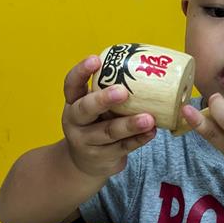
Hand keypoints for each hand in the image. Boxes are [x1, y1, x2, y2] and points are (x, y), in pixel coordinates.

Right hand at [61, 56, 156, 177]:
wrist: (85, 162)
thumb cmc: (97, 123)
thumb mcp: (96, 107)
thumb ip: (111, 92)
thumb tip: (147, 69)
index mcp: (73, 102)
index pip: (71, 84)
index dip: (81, 71)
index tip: (95, 59)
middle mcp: (75, 121)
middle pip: (85, 109)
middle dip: (103, 100)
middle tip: (122, 91)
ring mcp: (86, 141)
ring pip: (108, 132)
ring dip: (130, 124)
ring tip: (149, 119)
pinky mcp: (102, 157)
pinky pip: (123, 147)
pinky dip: (139, 139)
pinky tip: (152, 132)